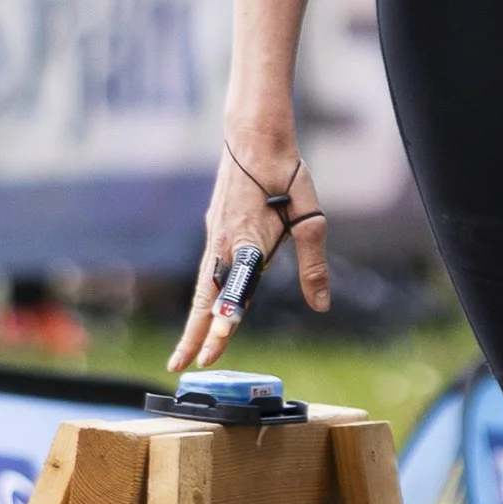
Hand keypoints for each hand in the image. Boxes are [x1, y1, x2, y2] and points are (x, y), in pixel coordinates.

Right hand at [170, 132, 326, 374]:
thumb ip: (313, 265)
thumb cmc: (285, 174)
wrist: (254, 135)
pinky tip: (205, 305)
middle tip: (181, 367)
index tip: (212, 353)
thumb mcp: (310, 218)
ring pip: (202, 286)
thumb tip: (321, 305)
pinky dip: (202, 294)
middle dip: (194, 335)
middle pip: (206, 299)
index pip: (234, 294)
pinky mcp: (216, 228)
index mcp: (248, 243)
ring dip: (194, 318)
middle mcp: (225, 244)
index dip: (223, 325)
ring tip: (186, 349)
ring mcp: (216, 236)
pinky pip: (206, 270)